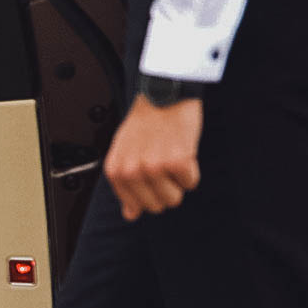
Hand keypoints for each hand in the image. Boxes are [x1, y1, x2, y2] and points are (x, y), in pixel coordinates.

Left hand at [103, 95, 201, 220]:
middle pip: (156, 206)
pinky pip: (191, 183)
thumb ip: (126, 184)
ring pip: (174, 199)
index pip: (137, 206)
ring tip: (171, 155)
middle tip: (163, 162)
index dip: (150, 192)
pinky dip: (191, 169)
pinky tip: (182, 150)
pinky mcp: (177, 161)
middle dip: (165, 188)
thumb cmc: (145, 121)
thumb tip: (130, 214)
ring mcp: (153, 167)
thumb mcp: (125, 152)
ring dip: (178, 180)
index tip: (152, 174)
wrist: (162, 92)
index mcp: (116, 171)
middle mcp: (131, 171)